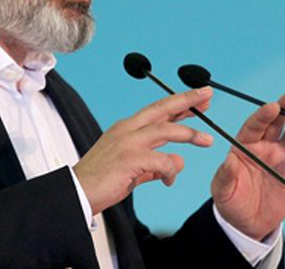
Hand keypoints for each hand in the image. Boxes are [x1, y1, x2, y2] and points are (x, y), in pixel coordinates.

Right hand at [74, 88, 214, 214]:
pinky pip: (162, 161)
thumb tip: (176, 163)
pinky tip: (169, 180)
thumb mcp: (132, 168)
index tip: (197, 98)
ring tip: (207, 140)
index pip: (157, 109)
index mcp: (126, 128)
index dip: (178, 102)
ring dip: (189, 133)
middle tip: (207, 93)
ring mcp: (128, 142)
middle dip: (187, 99)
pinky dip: (171, 170)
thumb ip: (155, 164)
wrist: (77, 192)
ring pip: (166, 130)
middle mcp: (127, 129)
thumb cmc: (101, 180)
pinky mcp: (130, 159)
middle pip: (162, 107)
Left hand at [211, 92, 284, 240]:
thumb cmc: (230, 201)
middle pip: (276, 123)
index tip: (272, 106)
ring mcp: (281, 159)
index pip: (254, 125)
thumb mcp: (222, 190)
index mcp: (244, 145)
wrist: (247, 223)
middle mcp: (264, 147)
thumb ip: (225, 175)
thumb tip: (229, 160)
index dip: (263, 114)